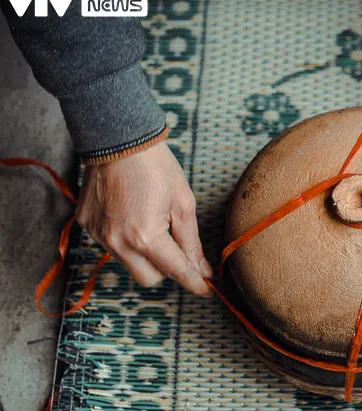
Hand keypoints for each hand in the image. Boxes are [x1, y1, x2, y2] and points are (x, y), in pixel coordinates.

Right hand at [76, 142, 212, 296]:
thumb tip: (201, 269)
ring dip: (146, 254)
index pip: (175, 271)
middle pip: (149, 279)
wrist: (119, 139)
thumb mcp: (183, 203)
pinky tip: (132, 215)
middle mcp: (118, 242)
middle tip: (178, 249)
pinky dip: (126, 240)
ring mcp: (99, 235)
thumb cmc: (156, 167)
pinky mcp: (87, 226)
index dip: (194, 283)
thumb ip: (191, 242)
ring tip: (153, 222)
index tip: (207, 290)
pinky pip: (112, 246)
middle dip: (167, 270)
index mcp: (146, 236)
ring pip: (129, 264)